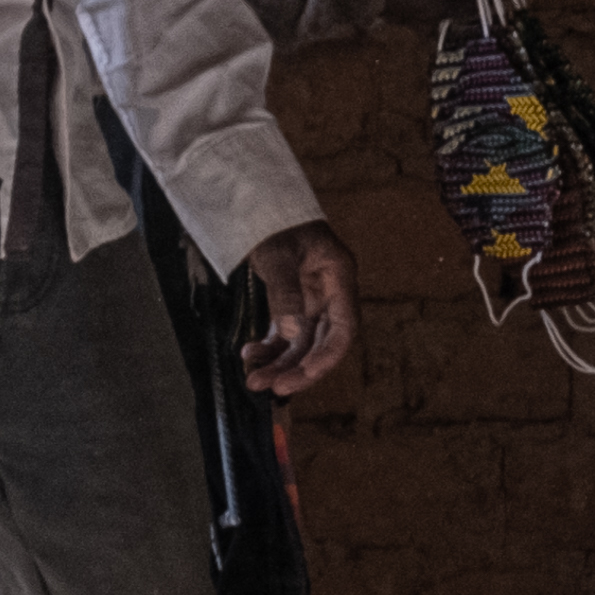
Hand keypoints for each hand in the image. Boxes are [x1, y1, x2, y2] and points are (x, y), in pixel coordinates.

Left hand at [233, 216, 362, 398]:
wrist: (259, 206)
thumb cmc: (275, 222)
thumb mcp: (278, 255)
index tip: (304, 375)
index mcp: (339, 279)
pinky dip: (270, 348)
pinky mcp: (293, 304)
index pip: (343, 329)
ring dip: (280, 364)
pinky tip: (251, 354)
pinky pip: (285, 335)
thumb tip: (291, 333)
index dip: (327, 357)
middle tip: (273, 388)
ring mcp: (312, 301)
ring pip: (301, 344)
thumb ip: (285, 293)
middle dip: (297, 368)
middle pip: (322, 343)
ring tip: (255, 379)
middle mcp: (330, 294)